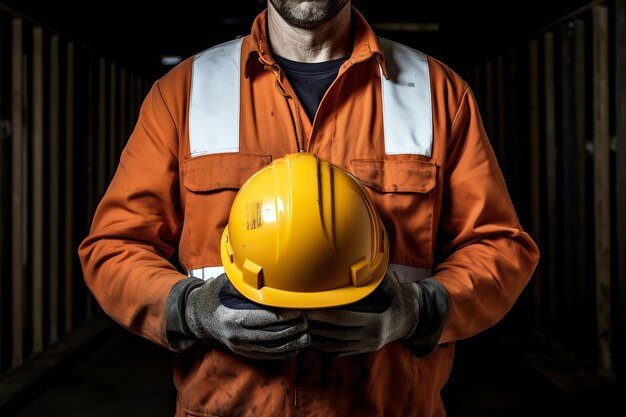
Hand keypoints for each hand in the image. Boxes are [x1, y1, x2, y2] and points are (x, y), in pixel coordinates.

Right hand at [185, 273, 309, 359]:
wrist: (198, 316)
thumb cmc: (215, 294)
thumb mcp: (228, 283)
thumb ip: (248, 283)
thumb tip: (272, 275)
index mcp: (235, 317)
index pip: (268, 319)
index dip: (288, 315)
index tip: (300, 309)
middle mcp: (238, 335)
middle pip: (274, 335)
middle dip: (294, 329)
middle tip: (307, 320)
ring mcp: (241, 347)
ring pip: (274, 349)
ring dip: (294, 343)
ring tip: (307, 334)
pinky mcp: (244, 353)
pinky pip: (269, 356)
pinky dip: (285, 352)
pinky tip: (296, 345)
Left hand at [306, 271, 422, 355]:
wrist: (415, 318)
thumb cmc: (401, 297)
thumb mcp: (391, 285)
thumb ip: (372, 277)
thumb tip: (356, 262)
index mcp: (376, 322)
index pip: (343, 319)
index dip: (323, 315)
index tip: (308, 309)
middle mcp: (370, 338)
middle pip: (335, 334)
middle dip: (315, 326)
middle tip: (298, 316)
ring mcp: (366, 346)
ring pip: (334, 346)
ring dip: (316, 338)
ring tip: (300, 327)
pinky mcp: (363, 350)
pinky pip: (339, 352)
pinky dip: (323, 348)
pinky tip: (312, 339)